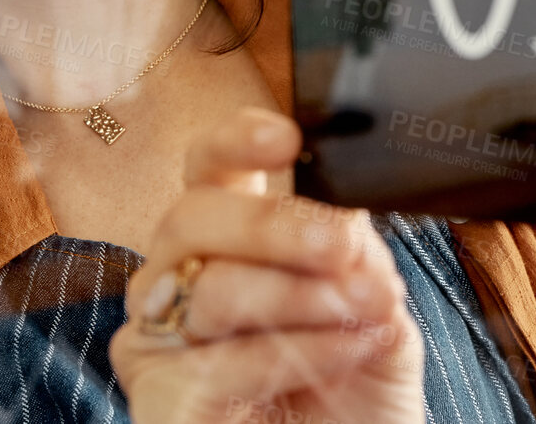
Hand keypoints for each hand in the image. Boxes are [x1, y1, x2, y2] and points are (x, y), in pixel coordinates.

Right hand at [109, 107, 424, 423]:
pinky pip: (219, 360)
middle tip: (344, 244)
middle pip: (192, 215)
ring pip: (213, 288)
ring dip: (305, 296)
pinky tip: (348, 350)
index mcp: (228, 240)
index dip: (236, 141)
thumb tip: (346, 211)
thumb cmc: (355, 394)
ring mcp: (161, 342)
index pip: (208, 168)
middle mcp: (179, 280)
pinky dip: (298, 352)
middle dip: (276, 225)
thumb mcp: (375, 310)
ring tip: (368, 311)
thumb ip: (358, 256)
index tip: (287, 139)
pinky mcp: (159, 401)